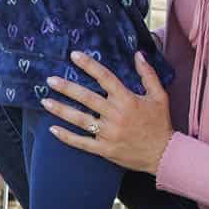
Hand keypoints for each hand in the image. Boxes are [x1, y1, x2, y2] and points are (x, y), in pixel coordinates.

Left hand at [40, 51, 173, 173]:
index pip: (105, 78)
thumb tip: (138, 54)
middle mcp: (115, 115)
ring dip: (61, 110)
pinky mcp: (104, 149)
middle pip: (87, 98)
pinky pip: (81, 142)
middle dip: (67, 88)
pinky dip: (66, 137)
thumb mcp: (159, 96)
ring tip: (45, 101)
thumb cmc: (160, 123)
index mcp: (127, 100)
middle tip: (50, 80)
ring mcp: (108, 133)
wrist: (163, 154)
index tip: (74, 55)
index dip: (89, 65)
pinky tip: (53, 129)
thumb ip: (148, 74)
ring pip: (80, 120)